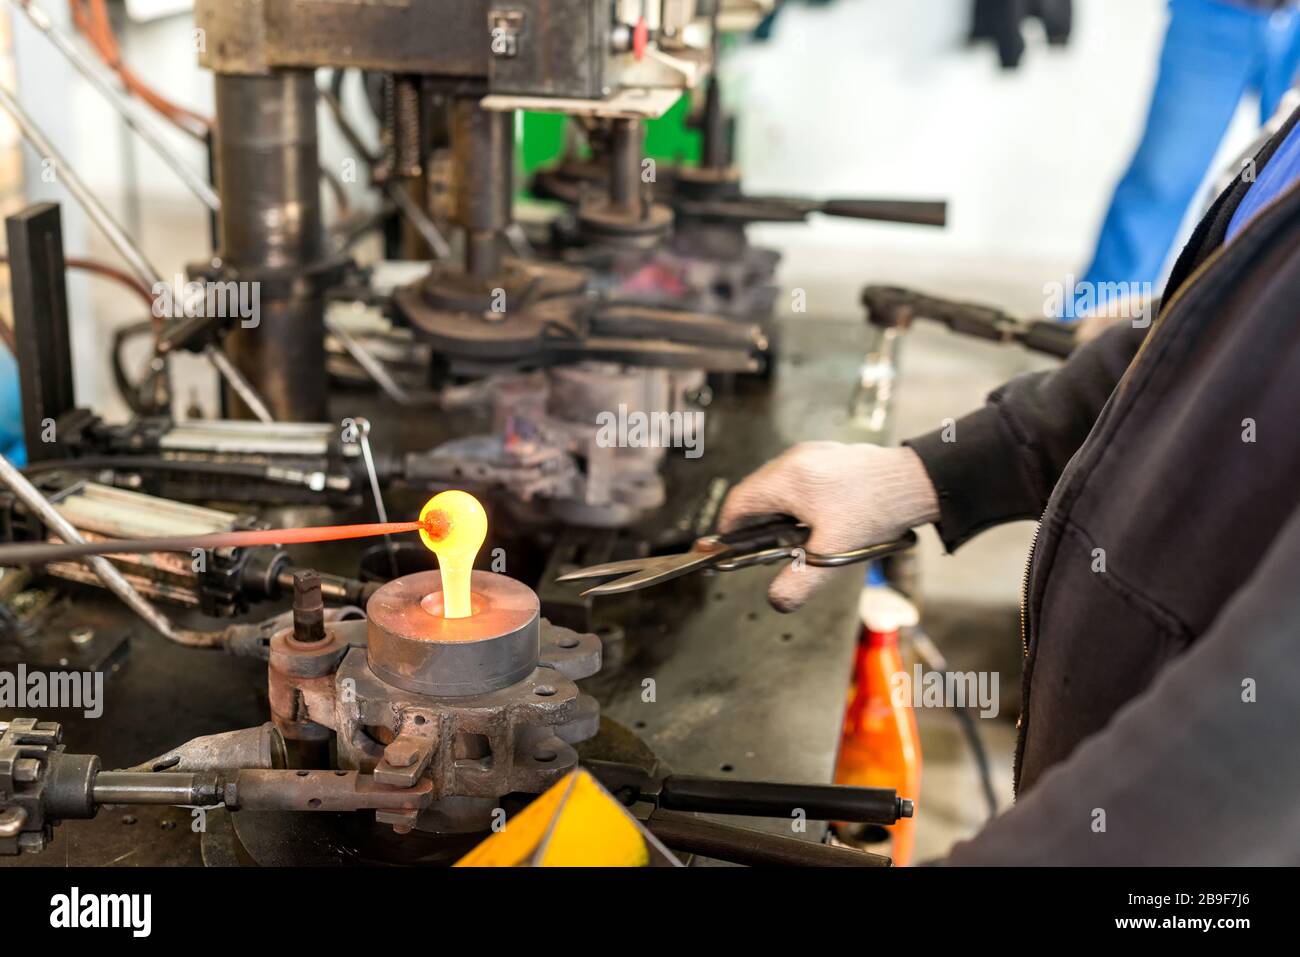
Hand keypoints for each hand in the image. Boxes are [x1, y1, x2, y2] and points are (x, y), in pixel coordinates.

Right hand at [718, 443, 938, 611]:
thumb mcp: (833, 555)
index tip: (726, 549)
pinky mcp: (826, 457)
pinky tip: (813, 523)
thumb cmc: (878, 510)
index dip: (728, 530)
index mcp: (787, 480)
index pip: (738, 504)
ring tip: (789, 540)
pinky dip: (793, 502)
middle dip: (753, 524)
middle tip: (760, 551)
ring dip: (774, 513)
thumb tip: (777, 601)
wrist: (917, 482)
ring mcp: (811, 454)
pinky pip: (795, 480)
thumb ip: (799, 582)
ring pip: (775, 486)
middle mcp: (793, 460)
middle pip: (754, 494)